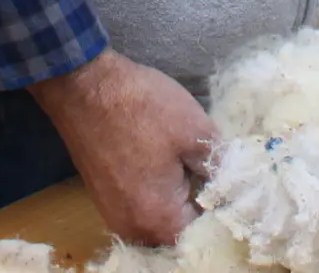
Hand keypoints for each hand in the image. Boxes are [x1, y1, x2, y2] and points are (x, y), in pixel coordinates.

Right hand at [29, 49, 216, 247]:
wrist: (84, 85)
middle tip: (210, 169)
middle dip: (197, 202)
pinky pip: (139, 204)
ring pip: (159, 217)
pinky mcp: (102, 196)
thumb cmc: (142, 108)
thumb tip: (234, 184)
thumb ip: (222, 167)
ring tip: (188, 163)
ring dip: (176, 196)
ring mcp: (113, 214)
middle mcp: (133, 229)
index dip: (221, 207)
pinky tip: (162, 161)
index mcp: (159, 221)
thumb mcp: (196, 131)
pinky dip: (154, 189)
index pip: (205, 232)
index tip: (229, 183)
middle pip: (179, 229)